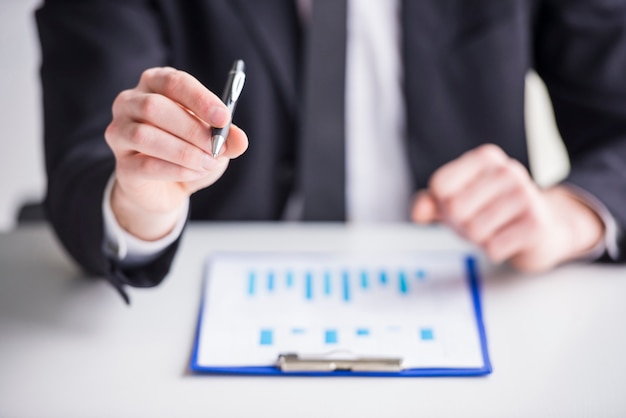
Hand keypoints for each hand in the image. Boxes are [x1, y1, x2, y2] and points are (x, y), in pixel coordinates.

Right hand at [105, 67, 247, 240]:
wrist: (166, 189)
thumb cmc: (189, 151)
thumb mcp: (214, 141)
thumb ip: (227, 137)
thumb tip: (240, 140)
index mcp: (155, 84)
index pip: (173, 82)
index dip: (200, 99)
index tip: (224, 117)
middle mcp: (130, 102)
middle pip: (154, 107)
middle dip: (192, 129)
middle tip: (217, 147)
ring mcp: (120, 132)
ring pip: (145, 136)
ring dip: (184, 152)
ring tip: (208, 163)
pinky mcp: (122, 164)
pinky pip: (145, 165)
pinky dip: (176, 170)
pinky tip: (193, 173)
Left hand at [412, 144, 603, 271]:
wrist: (543, 230)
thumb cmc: (493, 212)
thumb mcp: (458, 201)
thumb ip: (430, 203)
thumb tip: (417, 213)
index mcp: (485, 157)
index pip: (440, 185)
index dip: (443, 204)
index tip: (463, 203)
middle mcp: (507, 170)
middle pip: (455, 208)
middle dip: (461, 224)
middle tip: (480, 221)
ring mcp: (525, 194)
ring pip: (474, 230)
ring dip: (479, 239)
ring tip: (496, 229)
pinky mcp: (535, 223)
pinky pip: (493, 247)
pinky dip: (495, 251)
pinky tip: (509, 239)